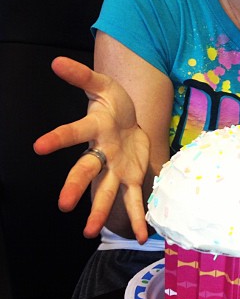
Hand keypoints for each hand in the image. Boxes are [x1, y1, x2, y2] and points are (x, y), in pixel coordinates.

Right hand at [33, 56, 150, 242]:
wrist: (131, 117)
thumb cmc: (112, 102)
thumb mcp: (102, 84)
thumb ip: (82, 75)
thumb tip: (56, 61)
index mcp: (94, 129)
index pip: (74, 133)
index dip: (59, 138)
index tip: (38, 146)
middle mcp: (101, 153)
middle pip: (86, 170)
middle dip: (75, 186)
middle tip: (63, 205)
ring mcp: (115, 168)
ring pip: (106, 190)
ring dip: (100, 210)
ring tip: (90, 232)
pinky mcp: (131, 176)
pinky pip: (134, 198)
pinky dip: (139, 217)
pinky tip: (141, 236)